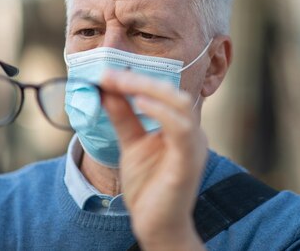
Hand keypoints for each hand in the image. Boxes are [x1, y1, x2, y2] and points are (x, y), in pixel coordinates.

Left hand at [100, 69, 206, 250]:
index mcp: (180, 126)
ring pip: (180, 105)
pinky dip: (161, 112)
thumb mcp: (131, 143)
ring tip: (121, 83)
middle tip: (110, 75)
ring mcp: (193, 147)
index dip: (136, 79)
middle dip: (140, 80)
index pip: (163, 93)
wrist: (155, 225)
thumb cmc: (149, 186)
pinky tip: (140, 102)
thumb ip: (123, 117)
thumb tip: (108, 88)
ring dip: (149, 90)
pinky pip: (181, 130)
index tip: (107, 74)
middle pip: (172, 93)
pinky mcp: (188, 162)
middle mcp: (192, 132)